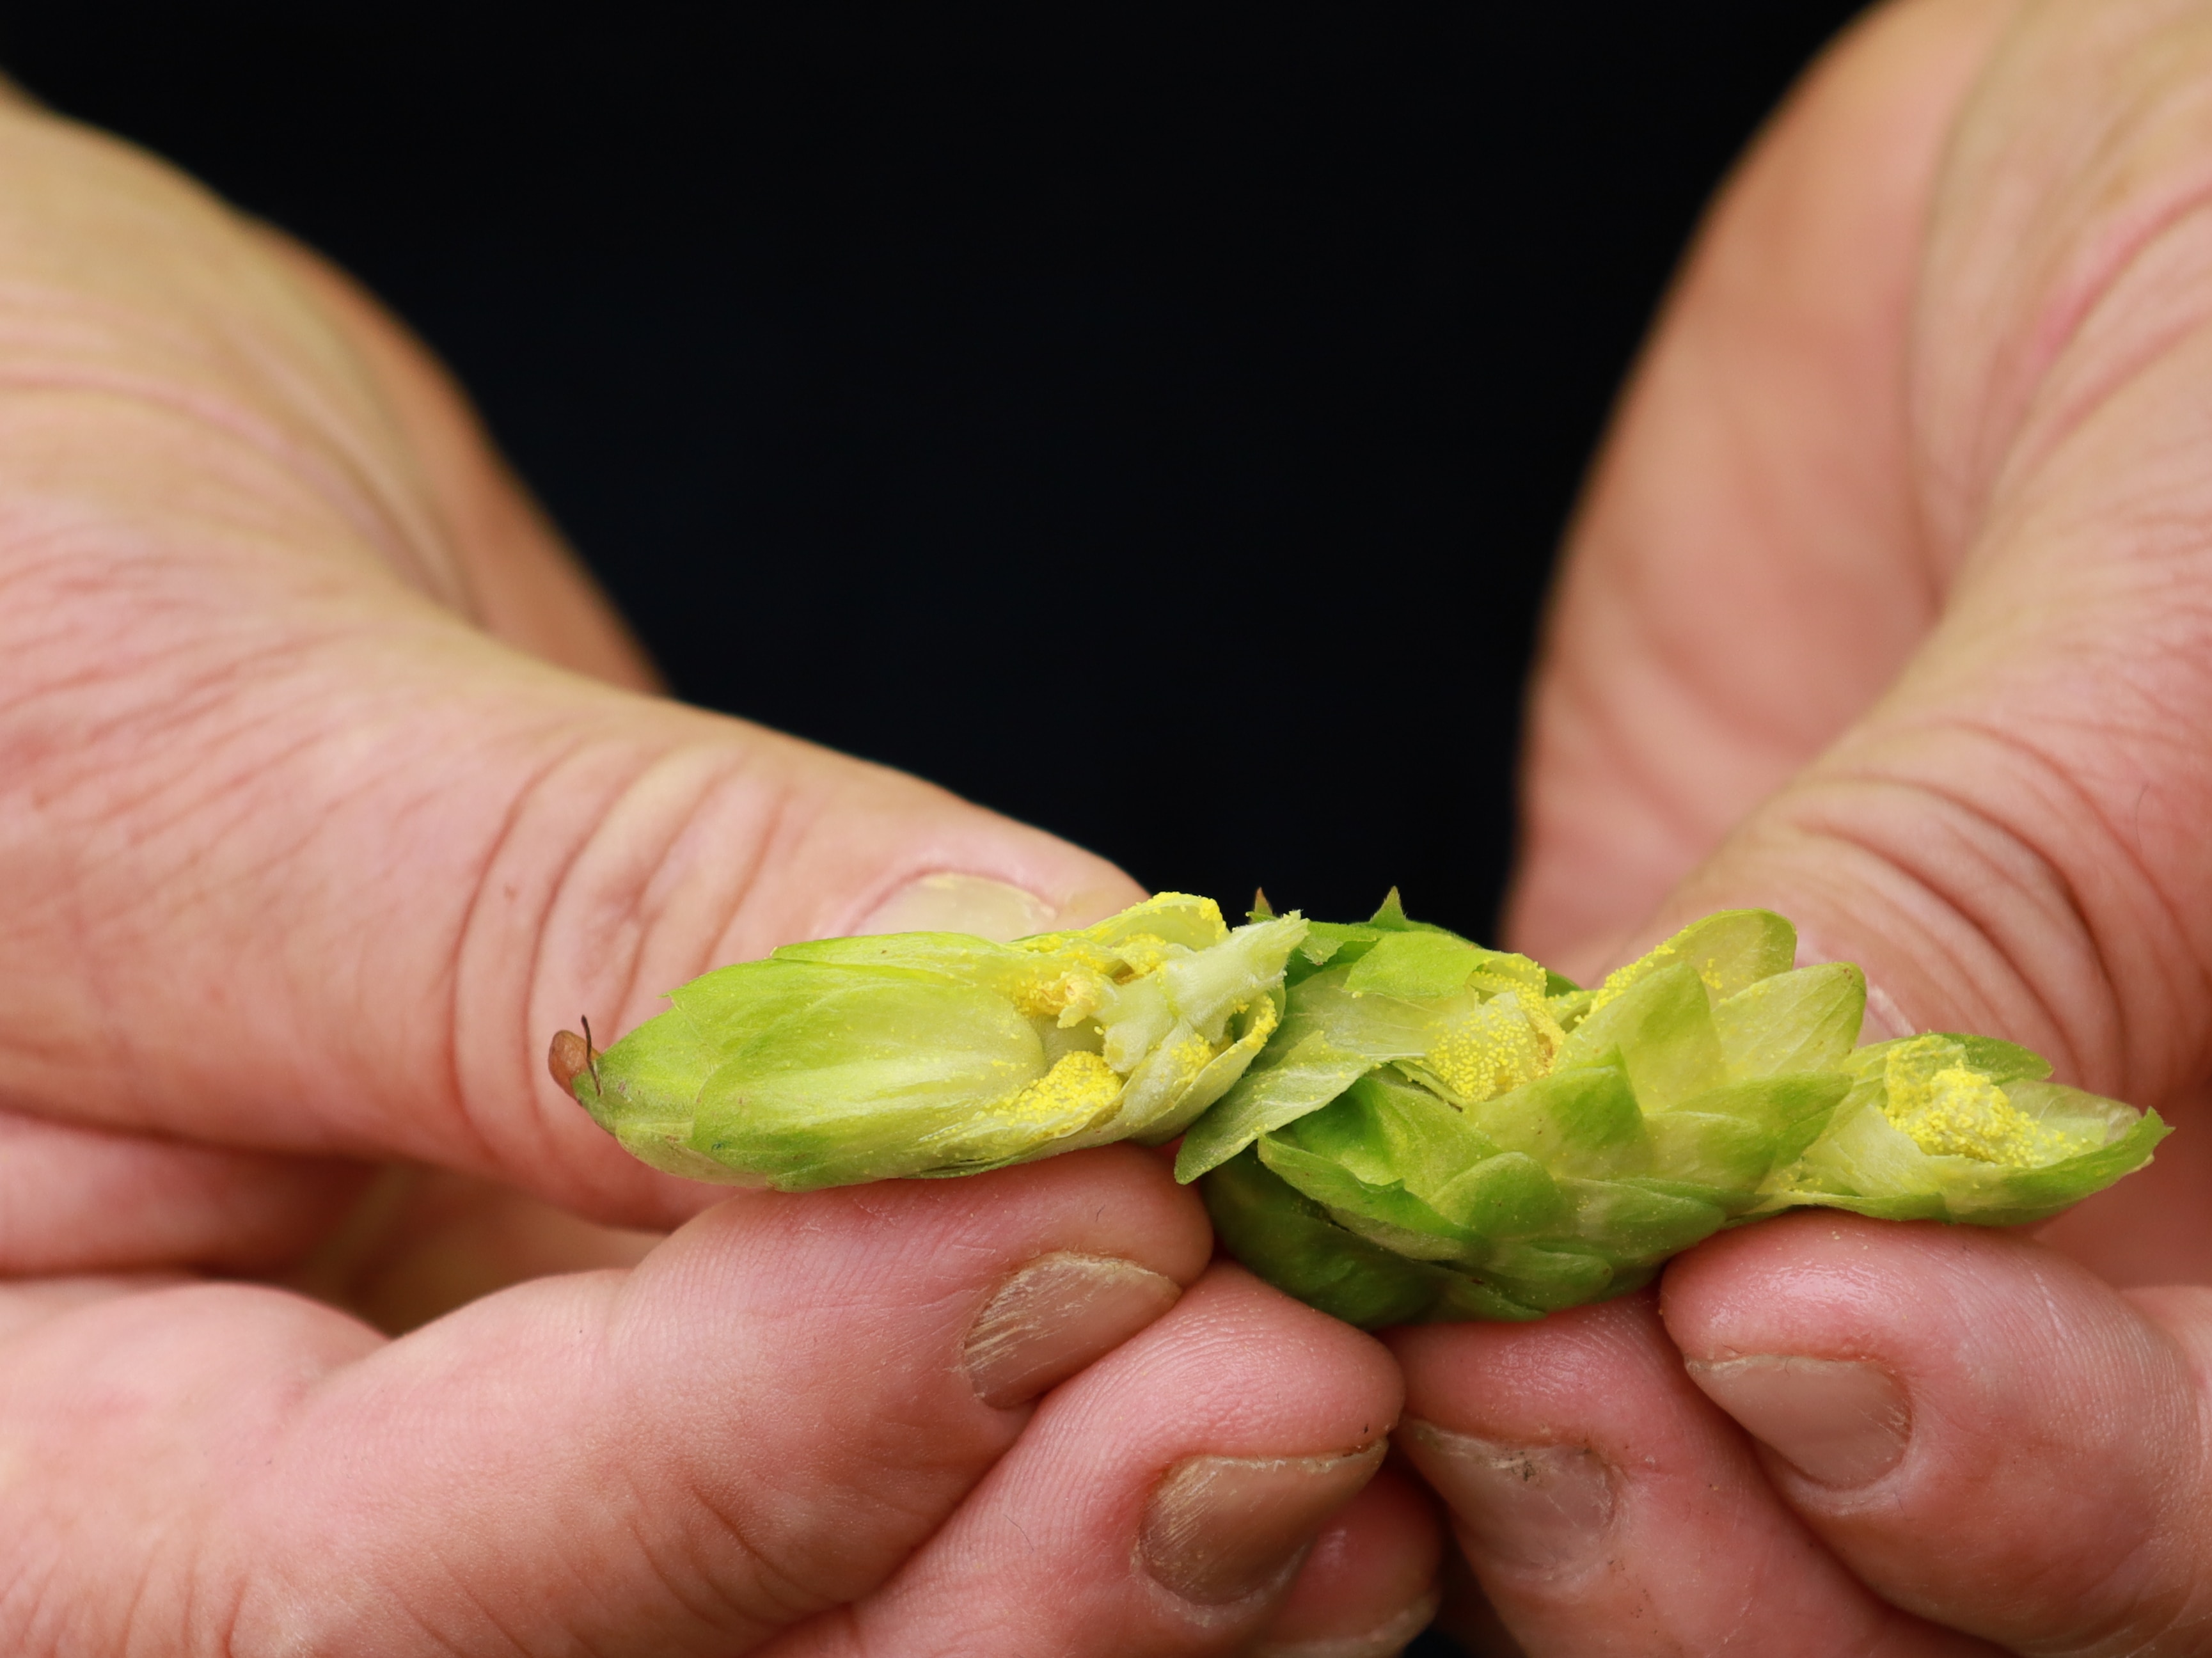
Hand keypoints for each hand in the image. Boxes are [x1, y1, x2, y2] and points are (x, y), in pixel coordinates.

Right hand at [0, 91, 1438, 1653]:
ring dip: (1122, 1559)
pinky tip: (1323, 1375)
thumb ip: (577, 916)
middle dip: (1006, 1573)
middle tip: (1298, 1386)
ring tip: (1367, 1399)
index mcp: (31, 1456)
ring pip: (833, 1633)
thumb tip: (1029, 1019)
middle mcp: (271, 1509)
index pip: (373, 1584)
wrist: (5, 499)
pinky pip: (922, 1466)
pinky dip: (1122, 1444)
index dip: (769, 1442)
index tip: (1094, 1224)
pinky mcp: (695, 1332)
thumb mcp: (165, 704)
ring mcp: (518, 1442)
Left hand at [1398, 0, 2211, 1649]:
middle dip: (1754, 1540)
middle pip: (2004, 1591)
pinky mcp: (1705, 1089)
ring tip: (1418, 1312)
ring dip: (1572, 1468)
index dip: (2062, 1493)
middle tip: (1530, 1373)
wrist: (2161, 122)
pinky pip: (1567, 1279)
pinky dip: (1443, 1287)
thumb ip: (2045, 885)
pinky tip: (1339, 1208)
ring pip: (1756, 1503)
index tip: (1790, 1326)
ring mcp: (1945, 1193)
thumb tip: (1777, 1184)